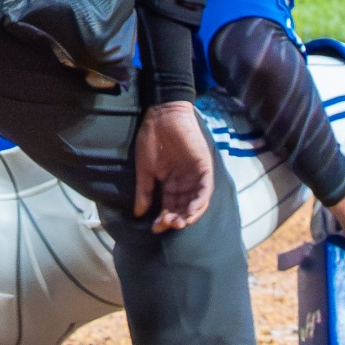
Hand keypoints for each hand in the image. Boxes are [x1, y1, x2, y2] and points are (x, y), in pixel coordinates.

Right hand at [133, 101, 213, 233]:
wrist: (162, 116)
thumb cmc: (151, 139)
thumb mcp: (145, 169)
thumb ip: (144, 191)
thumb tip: (139, 214)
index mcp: (170, 183)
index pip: (169, 207)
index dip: (163, 220)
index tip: (155, 228)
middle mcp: (185, 182)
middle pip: (184, 207)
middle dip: (176, 220)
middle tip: (167, 225)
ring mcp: (196, 175)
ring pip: (197, 202)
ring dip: (189, 215)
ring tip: (179, 222)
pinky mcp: (204, 167)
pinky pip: (206, 189)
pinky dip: (200, 201)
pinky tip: (191, 211)